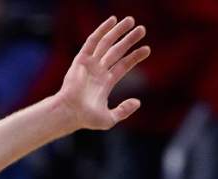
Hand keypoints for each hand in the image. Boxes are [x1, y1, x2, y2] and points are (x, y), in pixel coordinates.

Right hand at [58, 15, 149, 130]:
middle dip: (129, 40)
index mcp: (106, 82)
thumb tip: (138, 102)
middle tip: (142, 29)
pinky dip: (102, 30)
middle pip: (117, 51)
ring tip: (131, 20)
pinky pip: (93, 41)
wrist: (70, 113)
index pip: (123, 65)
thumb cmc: (86, 119)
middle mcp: (99, 70)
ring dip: (118, 31)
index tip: (147, 49)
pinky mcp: (81, 59)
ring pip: (107, 43)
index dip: (135, 57)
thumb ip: (124, 110)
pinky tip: (112, 21)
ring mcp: (90, 63)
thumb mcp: (110, 119)